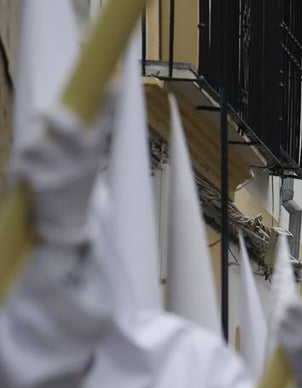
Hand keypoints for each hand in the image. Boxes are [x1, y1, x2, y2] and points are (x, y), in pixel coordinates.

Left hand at [10, 101, 115, 246]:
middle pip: (68, 128)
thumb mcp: (84, 158)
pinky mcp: (43, 185)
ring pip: (34, 144)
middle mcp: (83, 160)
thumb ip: (77, 133)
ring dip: (26, 148)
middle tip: (41, 111)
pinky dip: (18, 169)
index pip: (104, 122)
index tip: (115, 84)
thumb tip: (66, 107)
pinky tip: (27, 179)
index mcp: (93, 150)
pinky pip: (21, 164)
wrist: (67, 220)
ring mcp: (64, 173)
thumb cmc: (71, 180)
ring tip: (32, 159)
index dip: (109, 102)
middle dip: (50, 115)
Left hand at [278, 271, 301, 387]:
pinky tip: (288, 340)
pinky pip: (279, 330)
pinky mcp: (294, 347)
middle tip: (294, 316)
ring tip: (292, 331)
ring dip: (284, 321)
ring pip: (284, 317)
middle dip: (290, 308)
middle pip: (295, 304)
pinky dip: (280, 332)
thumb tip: (299, 294)